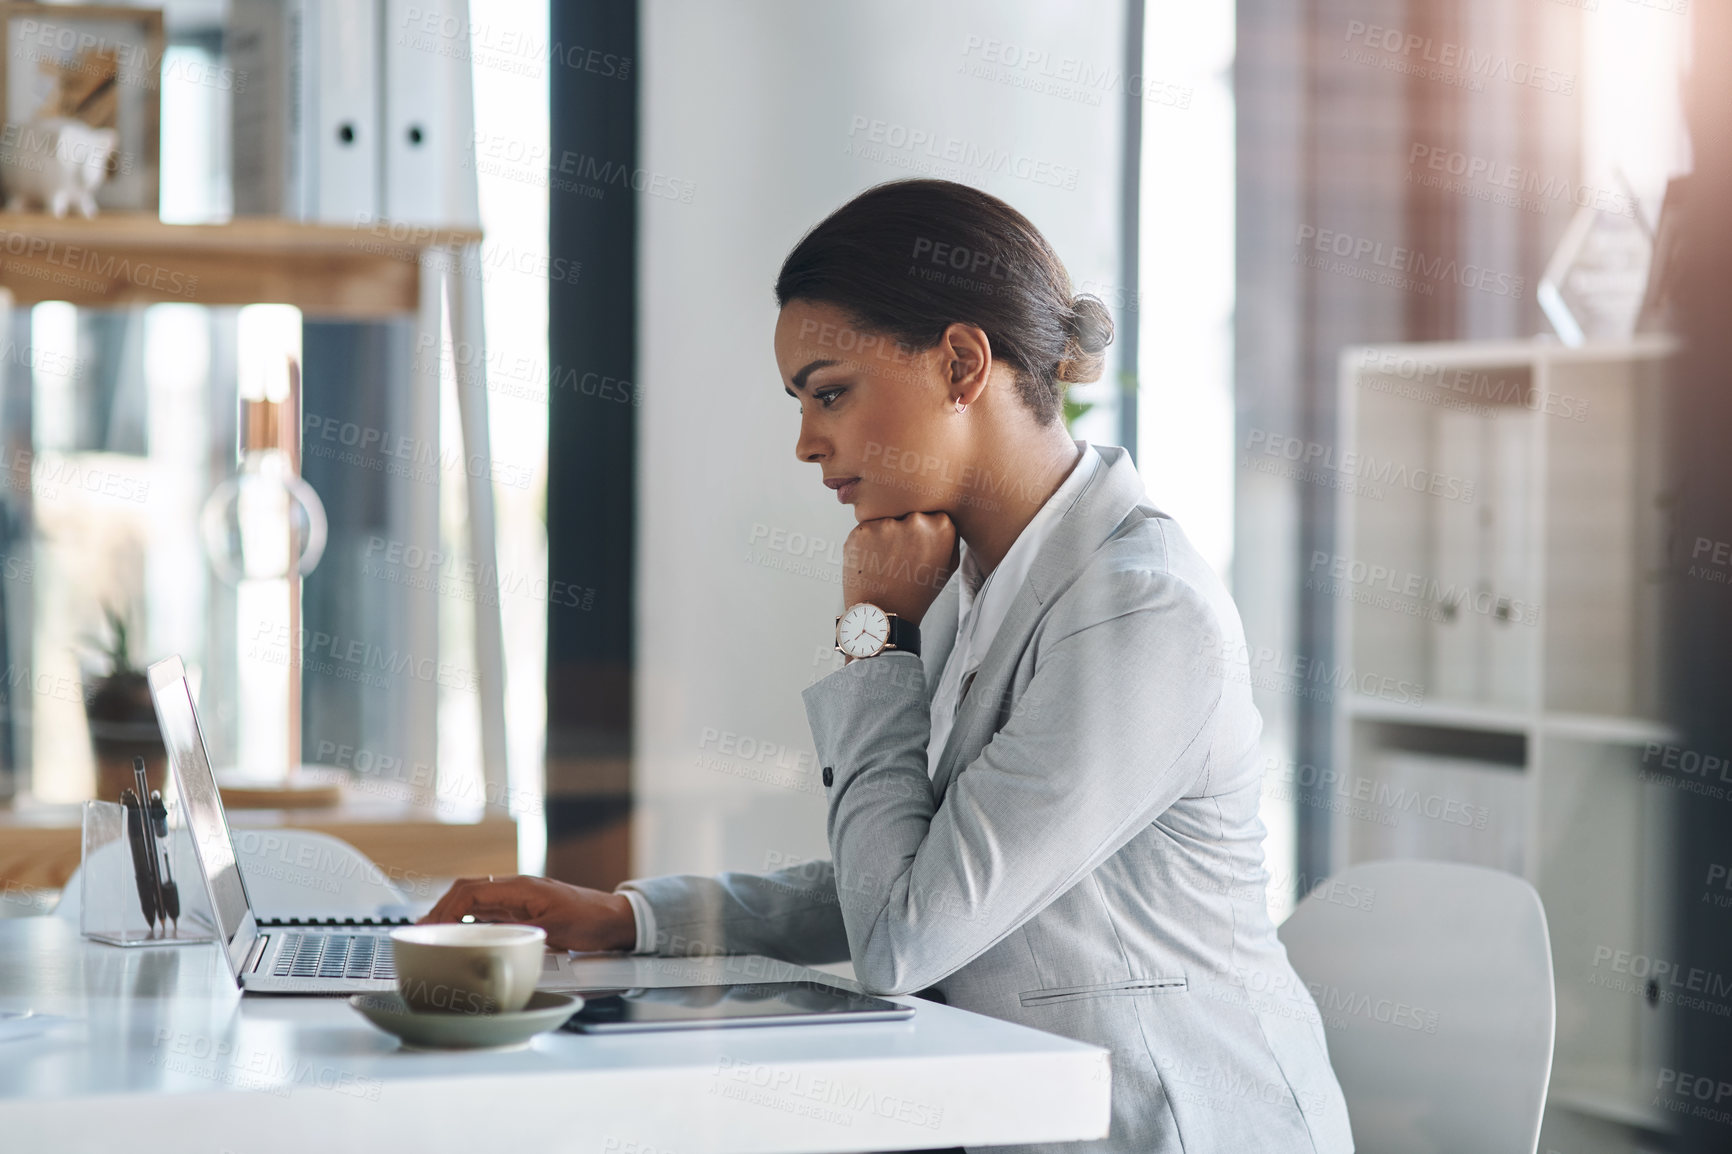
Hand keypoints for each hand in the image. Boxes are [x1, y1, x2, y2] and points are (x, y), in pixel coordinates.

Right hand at [419, 875, 637, 952]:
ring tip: (433, 935)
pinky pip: (488, 911)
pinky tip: (461, 936)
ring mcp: (518, 899)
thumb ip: (524, 936)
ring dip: (451, 915)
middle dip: (440, 909)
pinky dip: (469, 921)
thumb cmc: (591, 920)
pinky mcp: (523, 910)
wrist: (615, 918)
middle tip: (421, 932)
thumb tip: (493, 944)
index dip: (445, 909)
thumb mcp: (557, 931)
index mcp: (520, 888)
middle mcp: (516, 889)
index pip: (471, 892)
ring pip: (475, 901)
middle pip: (467, 892)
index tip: (429, 927)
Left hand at [842, 511, 957, 624]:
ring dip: (884, 536)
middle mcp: (916, 521)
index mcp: (942, 526)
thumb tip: (943, 515)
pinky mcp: (862, 530)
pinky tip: (873, 562)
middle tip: (900, 557)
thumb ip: (949, 536)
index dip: (921, 529)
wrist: (885, 614)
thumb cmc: (916, 592)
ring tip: (886, 563)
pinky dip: (866, 543)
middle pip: (906, 512)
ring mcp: (887, 524)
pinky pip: (866, 528)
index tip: (918, 545)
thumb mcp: (947, 566)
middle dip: (902, 529)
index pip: (930, 511)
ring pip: (885, 519)